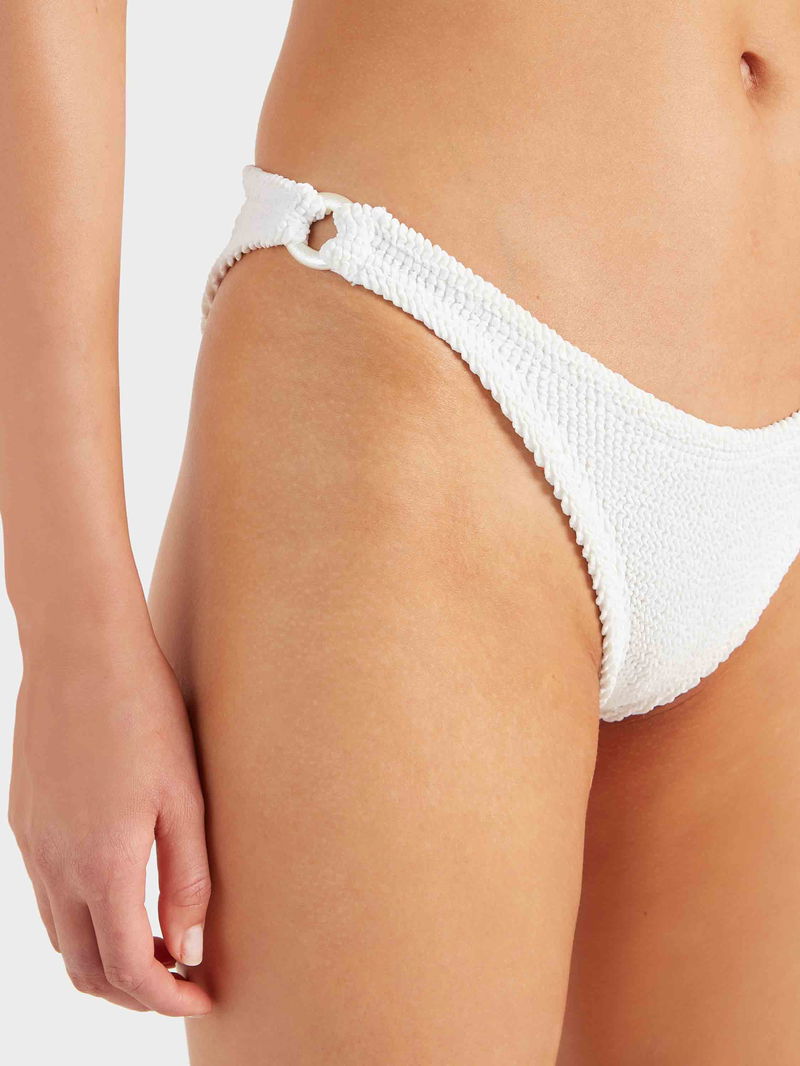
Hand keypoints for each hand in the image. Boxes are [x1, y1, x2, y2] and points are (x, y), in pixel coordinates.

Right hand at [7, 614, 211, 1015]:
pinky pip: (46, 898)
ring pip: (62, 938)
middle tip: (183, 979)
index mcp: (102, 865)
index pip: (129, 969)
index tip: (202, 997)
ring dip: (107, 960)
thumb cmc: (145, 715)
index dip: (167, 998)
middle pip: (88, 969)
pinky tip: (118, 894)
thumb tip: (192, 946)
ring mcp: (32, 846)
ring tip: (158, 942)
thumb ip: (187, 878)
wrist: (80, 652)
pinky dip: (82, 921)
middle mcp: (56, 868)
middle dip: (135, 992)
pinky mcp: (23, 823)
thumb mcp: (184, 795)